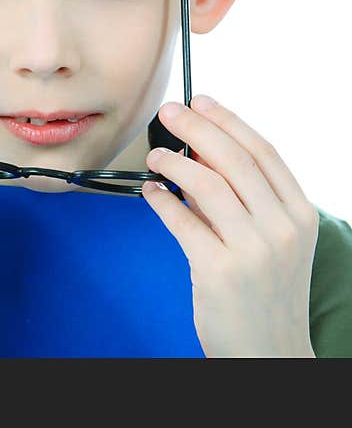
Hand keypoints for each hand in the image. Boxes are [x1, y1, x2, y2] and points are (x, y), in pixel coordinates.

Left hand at [141, 94, 318, 357]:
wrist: (269, 350)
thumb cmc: (266, 290)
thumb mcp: (273, 241)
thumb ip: (245, 199)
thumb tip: (201, 155)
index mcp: (299, 214)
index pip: (263, 151)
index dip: (229, 120)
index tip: (202, 100)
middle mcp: (281, 228)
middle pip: (233, 159)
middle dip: (196, 127)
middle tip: (169, 111)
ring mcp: (253, 250)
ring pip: (206, 184)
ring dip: (173, 161)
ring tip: (155, 156)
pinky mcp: (219, 270)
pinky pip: (181, 220)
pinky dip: (161, 199)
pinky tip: (151, 191)